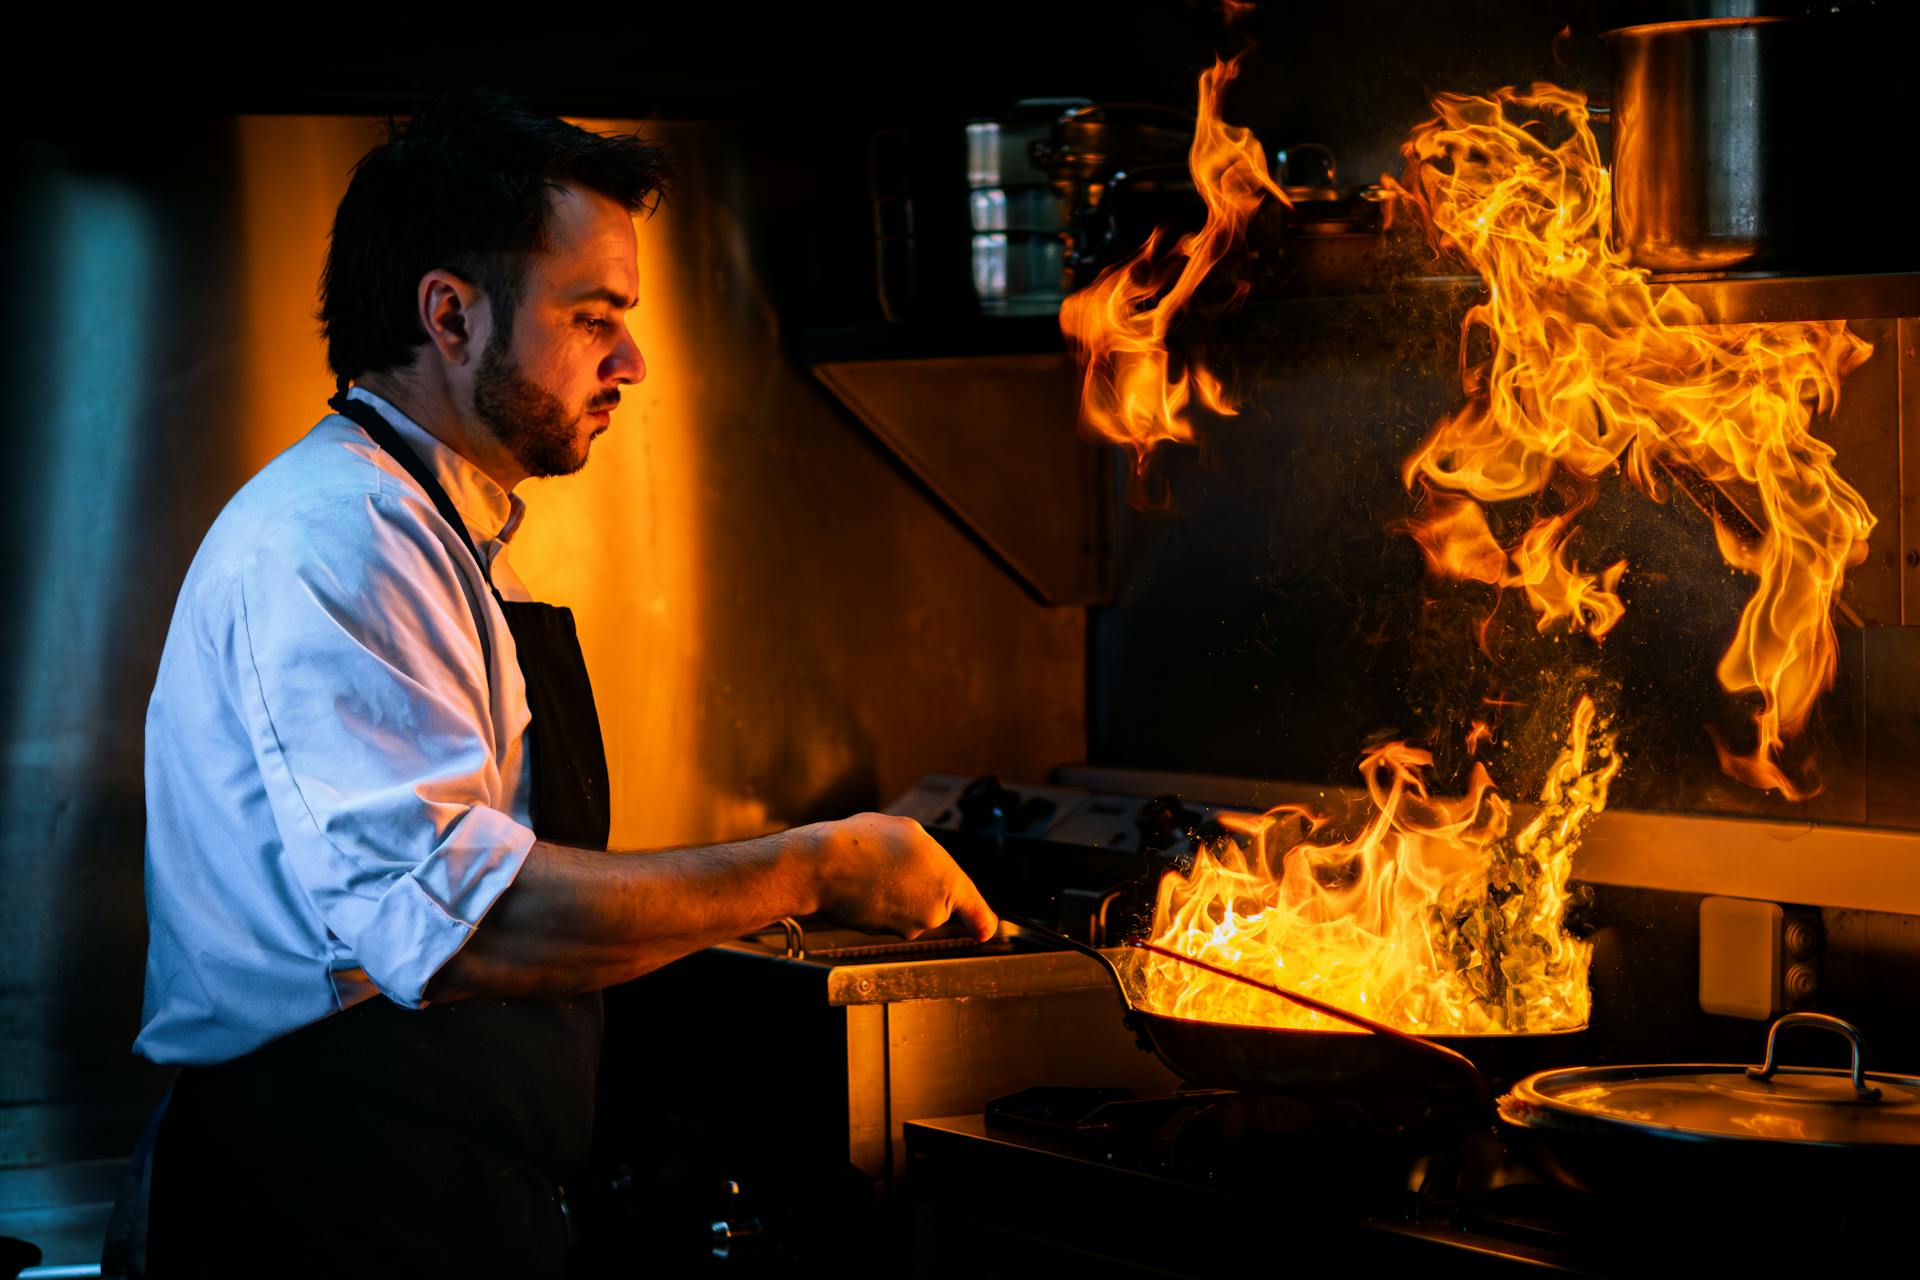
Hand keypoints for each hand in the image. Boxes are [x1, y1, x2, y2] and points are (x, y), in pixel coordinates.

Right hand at [802, 813, 996, 941]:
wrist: (823, 866)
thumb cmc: (866, 843)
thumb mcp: (910, 831)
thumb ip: (934, 856)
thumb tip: (934, 869)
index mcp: (948, 882)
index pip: (976, 911)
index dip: (981, 921)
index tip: (985, 931)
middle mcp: (933, 911)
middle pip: (936, 902)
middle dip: (921, 885)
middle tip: (897, 861)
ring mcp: (907, 926)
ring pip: (909, 909)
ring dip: (898, 892)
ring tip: (876, 868)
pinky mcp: (882, 933)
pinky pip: (888, 916)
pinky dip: (880, 902)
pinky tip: (865, 882)